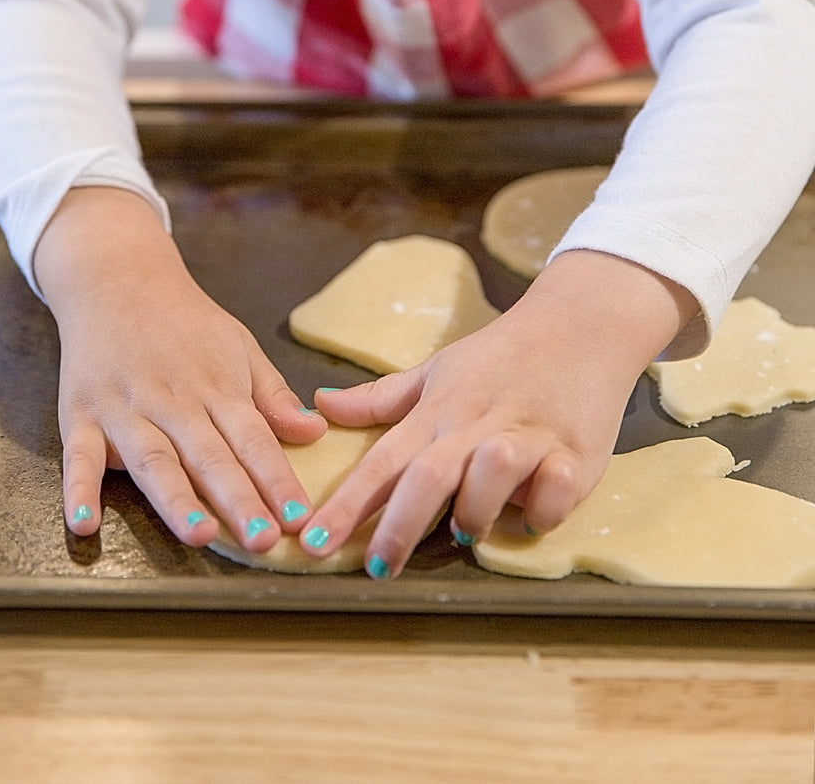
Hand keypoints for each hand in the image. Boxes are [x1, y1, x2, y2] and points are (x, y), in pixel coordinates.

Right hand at [34, 186, 325, 551]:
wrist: (118, 279)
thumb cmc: (185, 323)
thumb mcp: (238, 345)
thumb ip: (272, 394)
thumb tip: (315, 431)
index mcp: (216, 387)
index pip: (253, 439)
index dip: (277, 478)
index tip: (300, 518)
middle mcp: (172, 401)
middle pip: (209, 455)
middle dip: (237, 499)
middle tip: (263, 540)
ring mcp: (125, 409)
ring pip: (153, 459)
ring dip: (175, 499)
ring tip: (200, 535)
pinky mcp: (81, 414)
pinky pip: (78, 456)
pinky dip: (79, 488)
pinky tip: (85, 522)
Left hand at [295, 251, 698, 578]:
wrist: (580, 325)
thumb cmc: (501, 356)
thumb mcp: (437, 371)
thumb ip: (380, 399)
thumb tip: (321, 403)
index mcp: (438, 412)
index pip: (382, 460)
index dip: (346, 503)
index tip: (311, 542)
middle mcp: (476, 425)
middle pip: (429, 475)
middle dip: (399, 525)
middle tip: (377, 566)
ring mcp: (527, 436)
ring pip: (492, 473)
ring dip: (475, 510)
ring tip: (466, 534)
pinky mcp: (576, 451)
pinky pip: (556, 490)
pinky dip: (543, 510)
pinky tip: (534, 515)